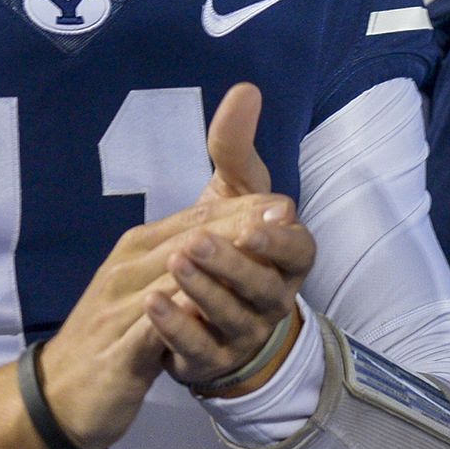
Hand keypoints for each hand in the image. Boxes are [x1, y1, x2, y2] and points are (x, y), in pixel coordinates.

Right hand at [37, 189, 298, 448]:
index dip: (237, 210)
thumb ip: (177, 263)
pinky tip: (212, 310)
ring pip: (171, 278)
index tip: (282, 204)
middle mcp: (126, 272)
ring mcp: (119, 310)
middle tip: (281, 216)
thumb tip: (224, 239)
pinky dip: (180, 316)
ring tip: (257, 251)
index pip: (191, 222)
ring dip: (214, 264)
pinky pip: (151, 330)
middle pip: (186, 241)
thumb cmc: (107, 336)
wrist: (58, 391)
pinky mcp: (118, 353)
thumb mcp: (141, 291)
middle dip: (235, 227)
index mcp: (133, 253)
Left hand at [146, 84, 317, 395]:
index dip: (278, 240)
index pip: (299, 251)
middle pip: (262, 287)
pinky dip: (176, 327)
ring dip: (203, 291)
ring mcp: (244, 333)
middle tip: (197, 241)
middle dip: (232, 264)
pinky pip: (199, 347)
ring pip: (232, 318)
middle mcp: (273, 299)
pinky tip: (151, 303)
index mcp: (286, 260)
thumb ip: (235, 147)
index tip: (252, 223)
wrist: (210, 312)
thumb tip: (245, 89)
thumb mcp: (234, 193)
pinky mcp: (211, 359)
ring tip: (171, 262)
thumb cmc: (231, 242)